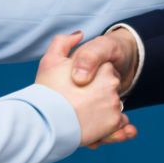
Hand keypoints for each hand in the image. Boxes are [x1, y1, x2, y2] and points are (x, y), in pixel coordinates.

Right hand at [36, 32, 133, 147]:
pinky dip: (110, 127)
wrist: (46, 122)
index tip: (77, 88)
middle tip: (78, 103)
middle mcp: (112, 84)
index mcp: (102, 66)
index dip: (90, 81)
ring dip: (103, 113)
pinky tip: (94, 127)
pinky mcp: (114, 122)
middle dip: (98, 97)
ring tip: (84, 117)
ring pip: (112, 108)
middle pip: (108, 92)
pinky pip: (117, 125)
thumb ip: (64, 42)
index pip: (103, 74)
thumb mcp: (51, 60)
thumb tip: (79, 35)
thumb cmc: (47, 91)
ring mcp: (114, 104)